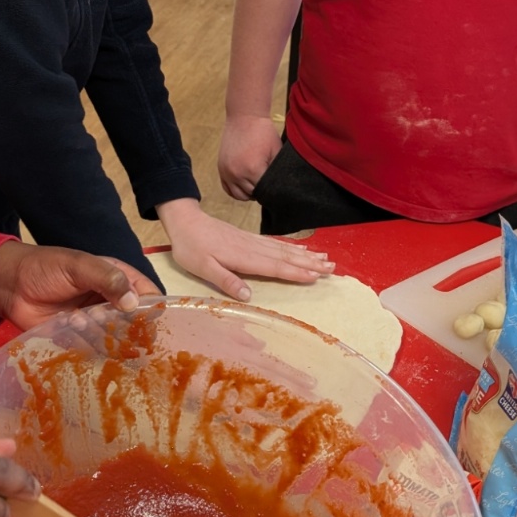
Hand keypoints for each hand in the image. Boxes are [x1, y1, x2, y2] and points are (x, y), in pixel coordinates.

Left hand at [0, 241, 158, 330]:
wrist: (11, 285)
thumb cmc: (47, 267)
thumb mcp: (79, 266)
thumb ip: (108, 279)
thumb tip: (134, 303)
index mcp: (117, 278)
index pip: (148, 295)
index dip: (152, 309)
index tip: (149, 322)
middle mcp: (111, 301)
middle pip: (135, 322)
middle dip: (128, 327)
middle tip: (108, 322)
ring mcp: (96, 322)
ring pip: (115, 338)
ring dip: (102, 333)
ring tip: (80, 318)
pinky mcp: (79, 338)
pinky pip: (94, 348)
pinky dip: (86, 343)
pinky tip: (69, 324)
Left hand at [156, 198, 332, 301]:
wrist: (185, 221)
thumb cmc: (191, 247)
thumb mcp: (202, 267)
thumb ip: (225, 280)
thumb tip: (248, 295)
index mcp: (243, 257)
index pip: (275, 266)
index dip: (296, 272)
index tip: (316, 276)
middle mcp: (252, 248)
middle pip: (285, 256)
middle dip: (309, 263)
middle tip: (332, 268)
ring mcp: (252, 241)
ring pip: (283, 249)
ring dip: (305, 255)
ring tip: (324, 258)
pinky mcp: (248, 238)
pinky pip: (275, 243)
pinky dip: (291, 247)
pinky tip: (300, 249)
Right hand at [218, 114, 281, 199]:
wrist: (244, 117)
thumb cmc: (263, 132)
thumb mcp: (276, 152)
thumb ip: (276, 172)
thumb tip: (280, 187)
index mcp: (253, 169)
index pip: (264, 191)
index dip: (272, 190)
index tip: (276, 187)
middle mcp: (237, 173)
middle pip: (251, 194)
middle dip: (261, 192)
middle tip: (268, 185)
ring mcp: (226, 172)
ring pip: (238, 195)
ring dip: (248, 193)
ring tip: (257, 184)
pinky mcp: (221, 168)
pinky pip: (227, 189)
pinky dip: (236, 190)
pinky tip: (245, 184)